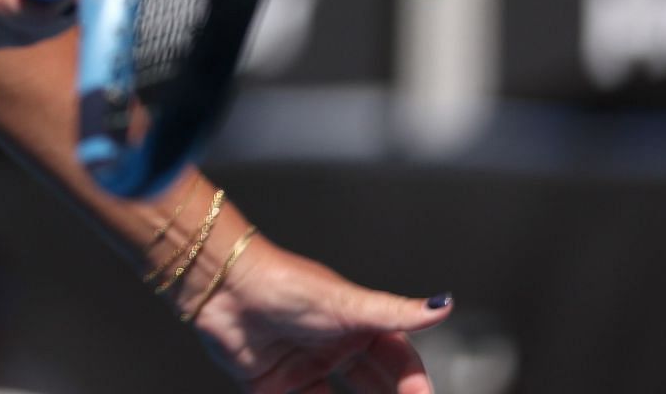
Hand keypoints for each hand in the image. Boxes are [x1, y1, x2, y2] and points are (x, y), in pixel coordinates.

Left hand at [187, 238, 452, 393]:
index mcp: (356, 324)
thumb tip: (442, 306)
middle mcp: (332, 347)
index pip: (399, 362)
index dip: (415, 384)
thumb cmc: (283, 283)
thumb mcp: (346, 304)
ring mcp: (304, 367)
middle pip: (374, 387)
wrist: (222, 287)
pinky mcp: (273, 384)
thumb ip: (394, 312)